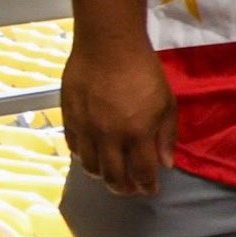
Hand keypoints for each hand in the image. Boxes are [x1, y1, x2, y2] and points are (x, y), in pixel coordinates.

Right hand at [60, 27, 175, 197]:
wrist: (107, 46)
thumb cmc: (144, 71)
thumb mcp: (166, 103)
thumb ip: (165, 136)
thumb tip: (165, 164)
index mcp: (137, 133)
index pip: (142, 173)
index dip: (148, 186)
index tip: (151, 189)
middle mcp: (109, 137)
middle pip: (113, 177)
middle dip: (124, 188)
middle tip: (131, 189)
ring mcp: (86, 129)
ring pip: (90, 167)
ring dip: (103, 176)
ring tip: (112, 175)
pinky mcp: (69, 119)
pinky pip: (74, 148)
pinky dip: (85, 157)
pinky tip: (94, 155)